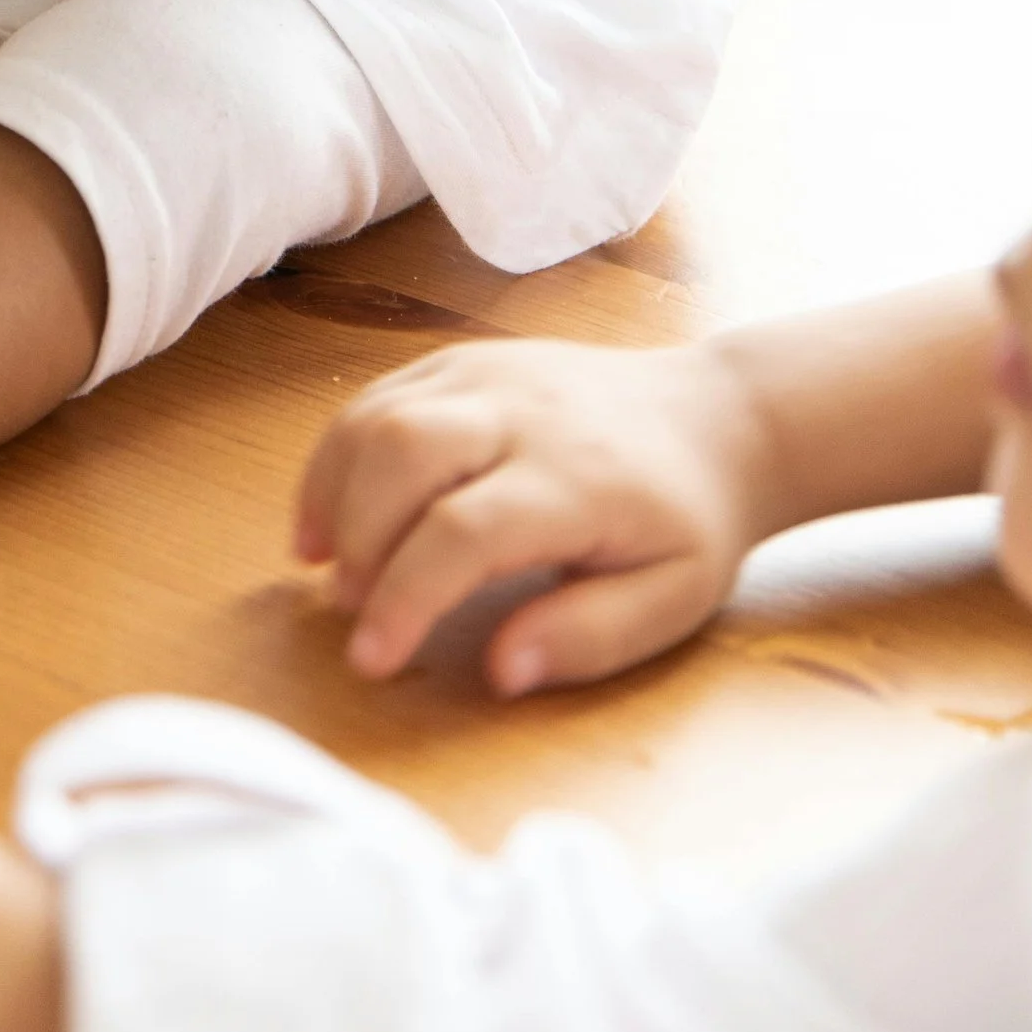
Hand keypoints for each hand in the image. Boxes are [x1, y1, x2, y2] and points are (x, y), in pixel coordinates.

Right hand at [291, 336, 772, 697]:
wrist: (711, 418)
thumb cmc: (687, 523)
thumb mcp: (669, 602)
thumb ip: (586, 639)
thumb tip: (499, 671)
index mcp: (576, 480)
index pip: (463, 532)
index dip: (404, 597)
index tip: (371, 658)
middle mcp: (521, 412)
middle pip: (403, 452)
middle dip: (356, 537)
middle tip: (348, 607)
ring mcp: (485, 373)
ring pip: (379, 414)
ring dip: (331, 489)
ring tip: (320, 561)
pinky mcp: (460, 360)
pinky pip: (379, 394)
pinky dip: (338, 452)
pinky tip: (330, 510)